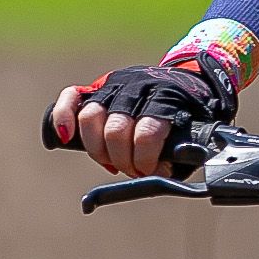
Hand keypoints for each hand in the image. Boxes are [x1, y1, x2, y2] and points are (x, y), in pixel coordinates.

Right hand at [43, 61, 234, 177]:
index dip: (144, 158)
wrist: (189, 83)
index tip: (149, 172)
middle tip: (131, 170)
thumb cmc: (190, 118)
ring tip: (111, 162)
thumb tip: (159, 176)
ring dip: (97, 149)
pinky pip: (71, 96)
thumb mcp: (195, 136)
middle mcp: (138, 87)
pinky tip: (65, 137)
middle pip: (116, 127)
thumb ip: (179, 157)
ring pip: (91, 115)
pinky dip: (63, 116)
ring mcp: (115, 85)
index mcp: (167, 98)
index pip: (147, 130)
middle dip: (121, 159)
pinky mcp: (98, 87)